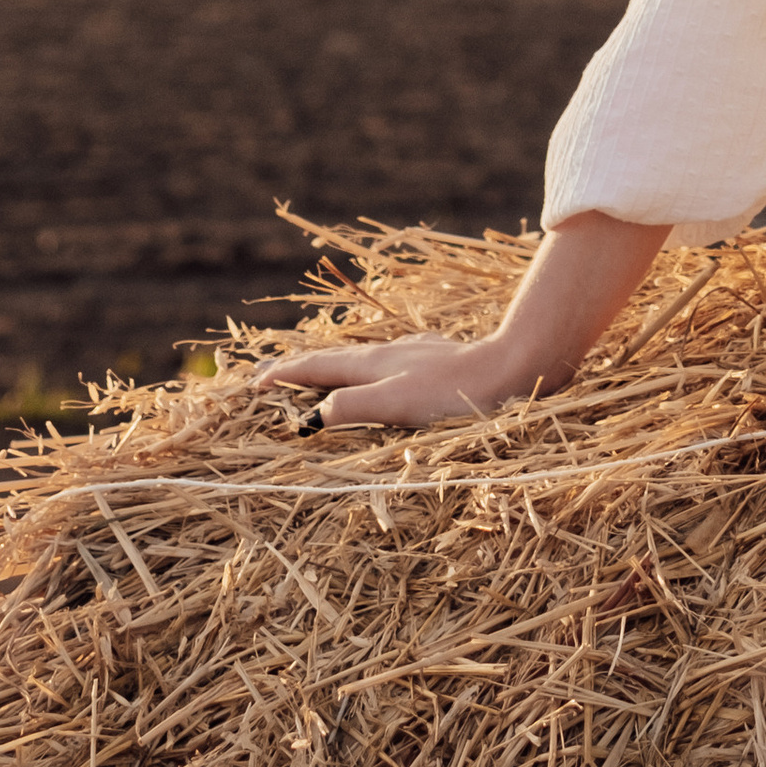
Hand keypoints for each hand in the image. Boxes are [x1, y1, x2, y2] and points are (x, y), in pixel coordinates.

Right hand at [254, 331, 528, 430]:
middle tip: (271, 375)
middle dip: (301, 367)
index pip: (319, 368)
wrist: (511, 369)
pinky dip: (363, 369)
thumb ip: (354, 406)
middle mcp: (389, 353)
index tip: (254, 383)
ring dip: (331, 366)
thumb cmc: (455, 393)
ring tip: (316, 372)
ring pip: (360, 358)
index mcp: (374, 365)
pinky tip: (380, 370)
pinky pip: (384, 362)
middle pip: (334, 358)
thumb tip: (311, 413)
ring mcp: (413, 353)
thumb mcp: (398, 404)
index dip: (285, 376)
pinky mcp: (434, 359)